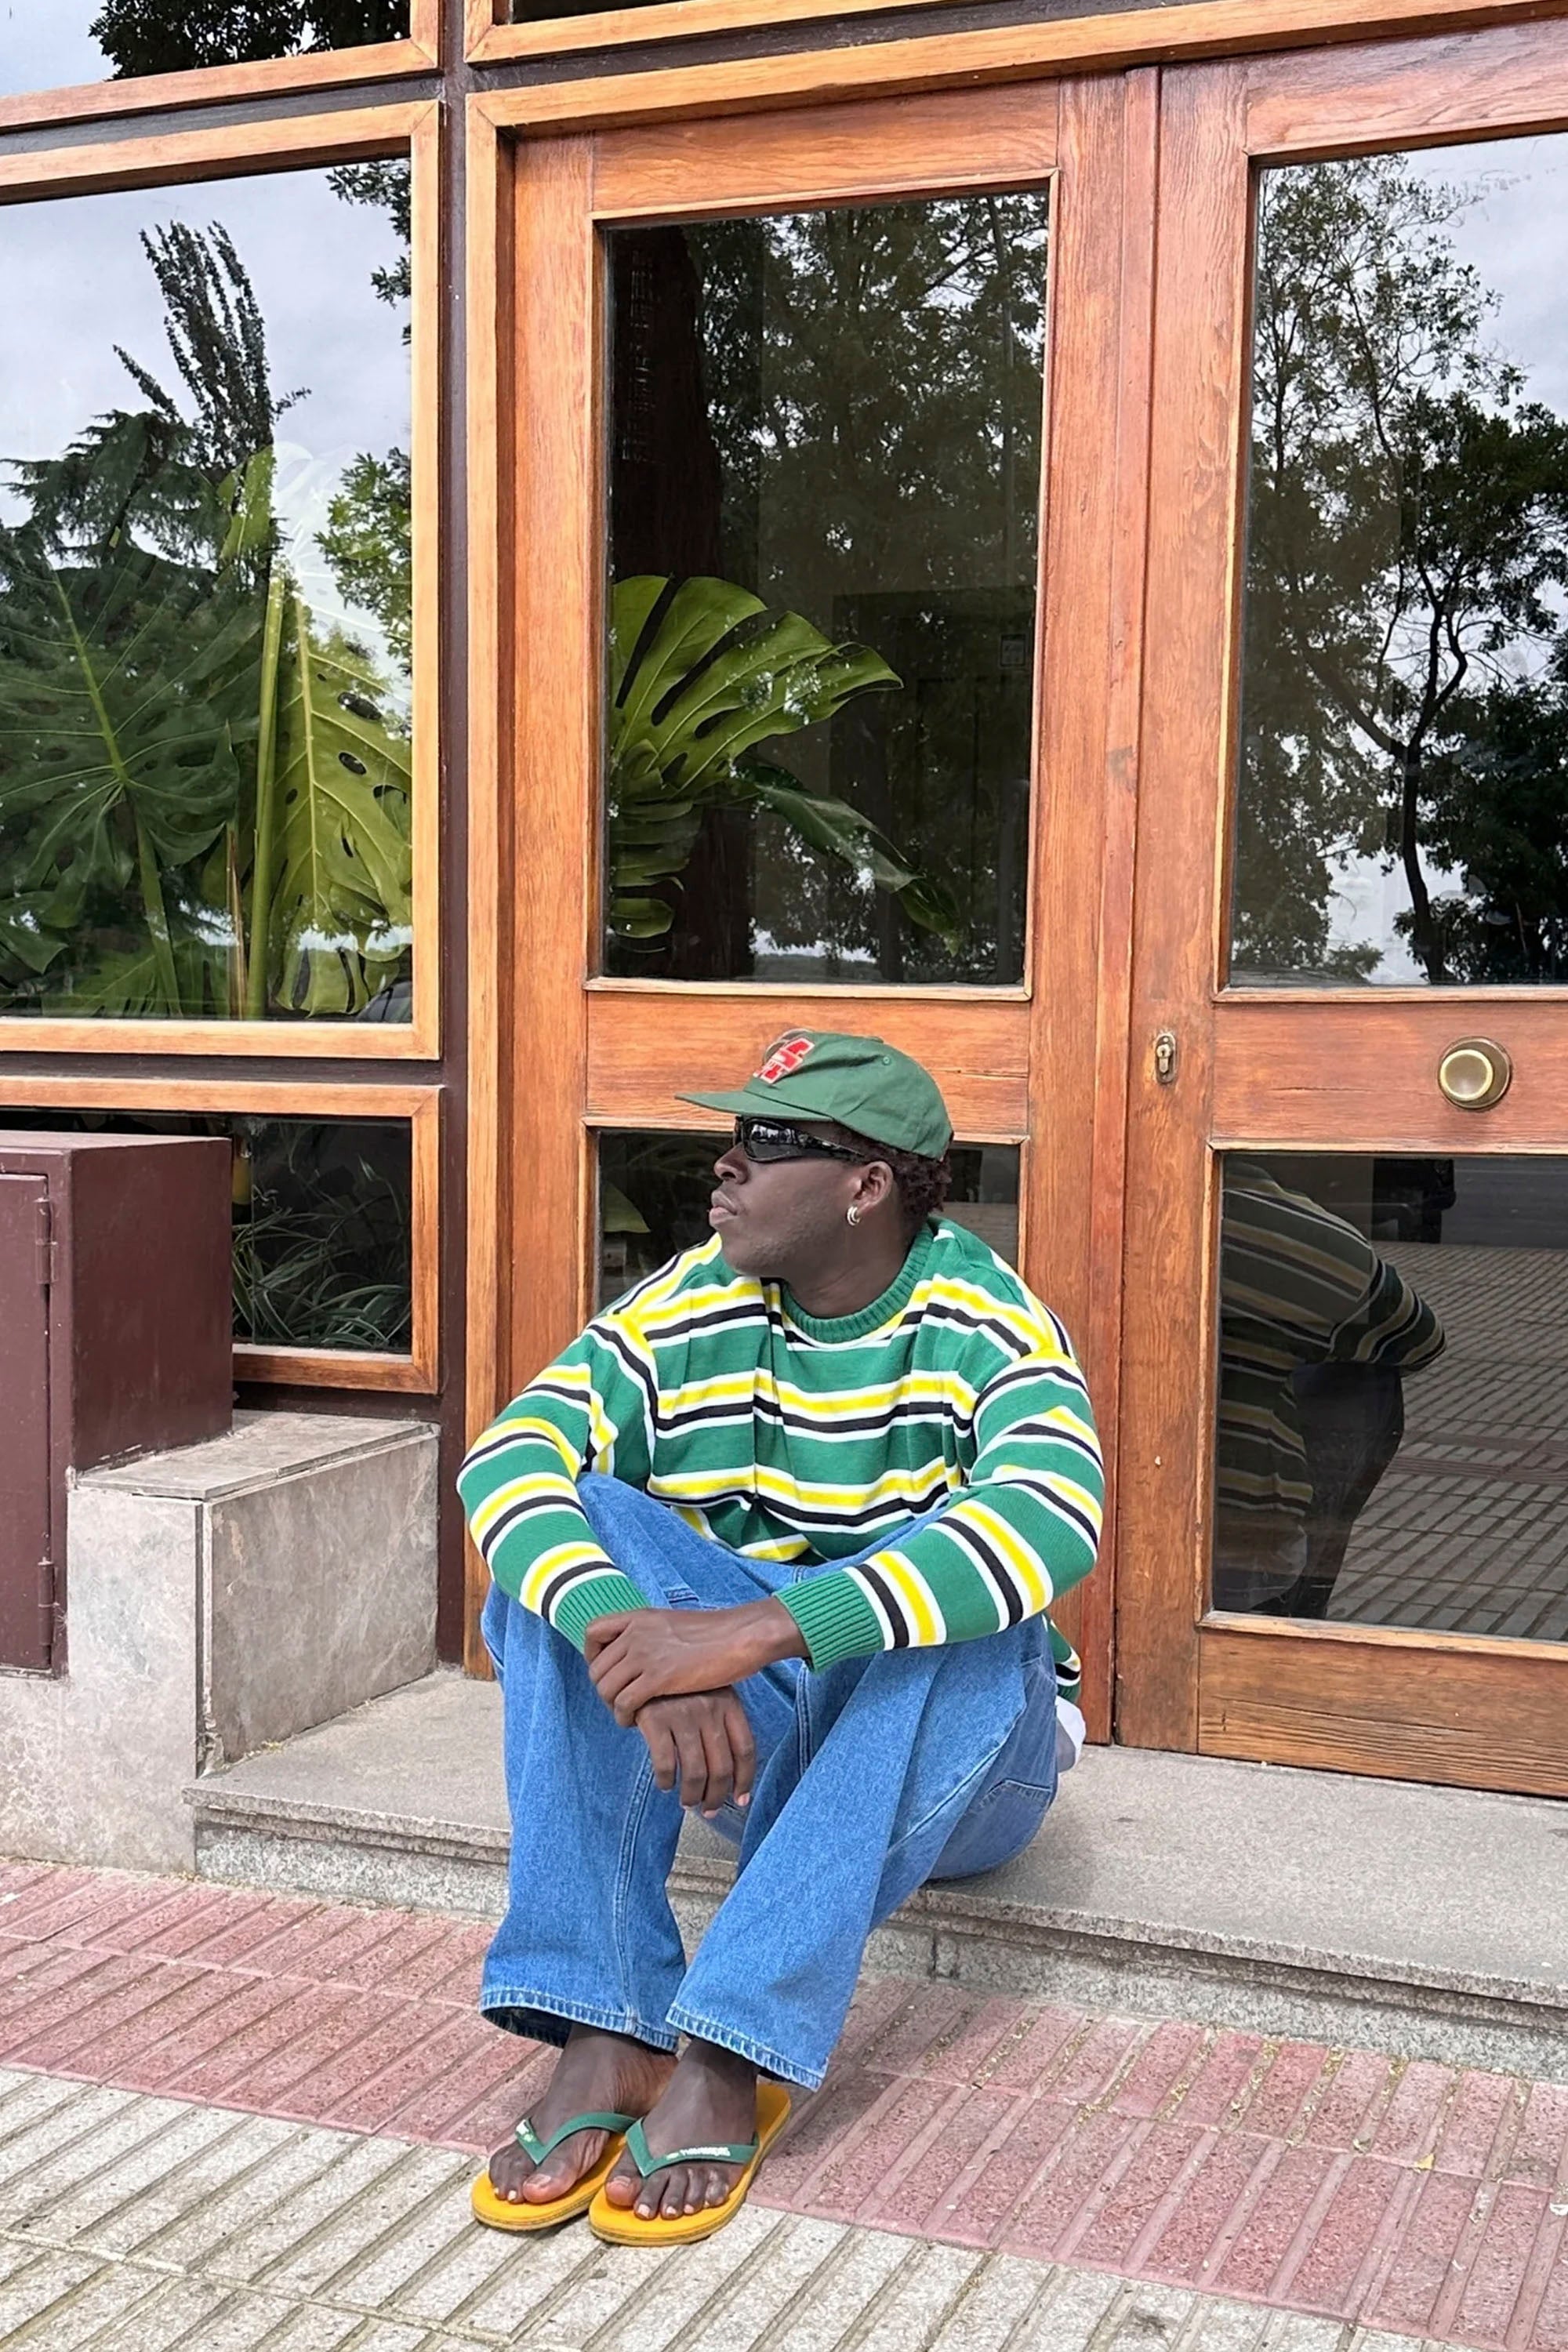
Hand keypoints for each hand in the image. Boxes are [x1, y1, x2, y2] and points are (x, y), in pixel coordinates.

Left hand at [586, 1600, 803, 1723]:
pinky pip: (623, 1703)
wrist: (741, 1636)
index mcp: (640, 1617)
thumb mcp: (674, 1625)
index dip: (593, 1656)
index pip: (593, 1632)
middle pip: (597, 1668)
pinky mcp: (658, 1678)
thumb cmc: (716, 1635)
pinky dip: (624, 1717)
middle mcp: (636, 1633)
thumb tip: (640, 1653)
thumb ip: (652, 1635)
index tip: (609, 1672)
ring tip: (629, 1715)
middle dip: (605, 1690)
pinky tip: (636, 1722)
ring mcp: (645, 1654)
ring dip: (613, 1707)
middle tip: (622, 1702)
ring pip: (605, 1689)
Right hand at [636, 1689, 755, 1815]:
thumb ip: (721, 1724)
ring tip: (687, 1802)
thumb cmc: (679, 1685)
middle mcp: (709, 1708)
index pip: (745, 1750)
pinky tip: (665, 1785)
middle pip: (721, 1767)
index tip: (741, 1800)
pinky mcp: (655, 1719)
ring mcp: (682, 1713)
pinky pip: (665, 1764)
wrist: (643, 1659)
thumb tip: (732, 1776)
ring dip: (692, 1796)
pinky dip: (666, 1781)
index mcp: (728, 1702)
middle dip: (715, 1796)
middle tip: (708, 1810)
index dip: (745, 1780)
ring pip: (695, 1772)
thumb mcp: (709, 1692)